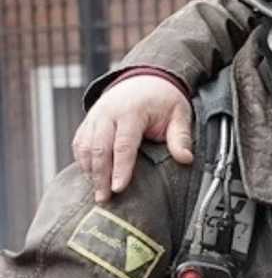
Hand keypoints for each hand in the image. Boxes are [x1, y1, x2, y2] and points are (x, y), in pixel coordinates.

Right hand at [72, 74, 192, 201]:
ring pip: (84, 147)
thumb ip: (181, 137)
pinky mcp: (87, 123)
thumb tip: (186, 159)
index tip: (118, 188)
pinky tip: (91, 177)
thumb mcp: (179, 114)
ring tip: (97, 193)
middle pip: (99, 148)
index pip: (124, 144)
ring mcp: (95, 117)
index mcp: (132, 111)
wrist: (144, 79)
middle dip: (100, 175)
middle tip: (104, 198)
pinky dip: (83, 162)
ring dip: (89, 171)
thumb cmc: (162, 99)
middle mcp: (108, 113)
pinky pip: (79, 144)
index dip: (121, 167)